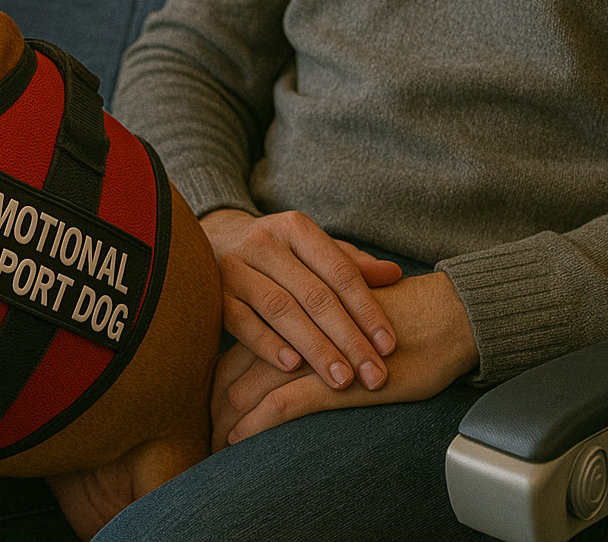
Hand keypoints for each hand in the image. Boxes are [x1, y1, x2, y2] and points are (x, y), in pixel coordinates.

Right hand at [202, 208, 403, 393]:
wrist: (214, 239)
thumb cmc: (278, 253)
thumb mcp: (312, 248)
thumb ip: (351, 263)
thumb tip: (395, 274)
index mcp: (296, 228)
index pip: (340, 271)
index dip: (368, 310)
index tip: (390, 346)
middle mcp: (264, 242)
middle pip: (315, 294)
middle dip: (348, 338)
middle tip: (373, 374)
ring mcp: (234, 266)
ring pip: (281, 309)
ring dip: (314, 347)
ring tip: (341, 379)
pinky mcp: (213, 292)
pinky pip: (241, 321)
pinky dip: (267, 344)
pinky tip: (291, 366)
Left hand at [210, 272, 477, 448]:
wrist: (445, 316)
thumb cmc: (398, 321)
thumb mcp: (344, 321)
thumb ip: (311, 329)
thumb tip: (283, 355)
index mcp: (292, 307)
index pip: (239, 346)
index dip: (218, 379)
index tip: (209, 406)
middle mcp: (294, 326)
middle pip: (234, 369)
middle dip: (217, 406)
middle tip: (206, 433)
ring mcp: (313, 352)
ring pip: (252, 387)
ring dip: (230, 419)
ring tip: (218, 442)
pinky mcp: (336, 378)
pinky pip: (284, 403)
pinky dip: (257, 423)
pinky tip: (240, 439)